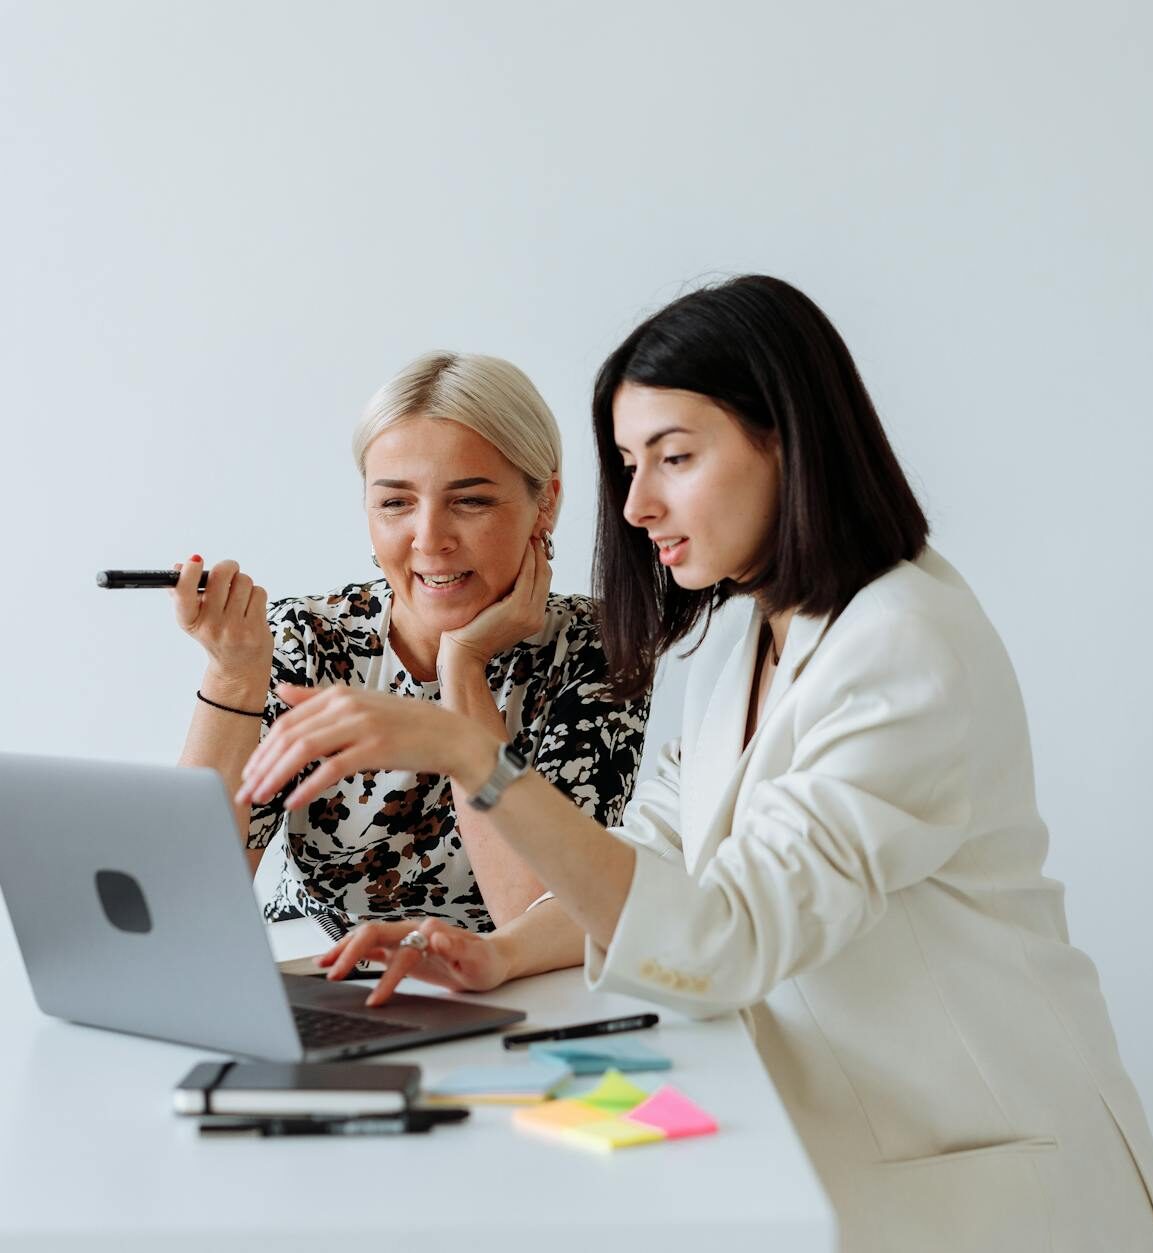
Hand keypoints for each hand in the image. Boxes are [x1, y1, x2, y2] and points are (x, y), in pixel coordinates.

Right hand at [171, 555, 272, 684]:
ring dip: (243, 583)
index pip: (184, 593)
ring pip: (243, 581)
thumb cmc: (216, 635)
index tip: (195, 559)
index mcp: (189, 621)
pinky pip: (259, 593)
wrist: (238, 667)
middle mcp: (210, 627)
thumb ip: (184, 593)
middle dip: (227, 567)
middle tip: (229, 570)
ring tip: (239, 597)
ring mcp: (234, 629)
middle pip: (221, 576)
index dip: (189, 573)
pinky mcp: (255, 630)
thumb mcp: (195, 618)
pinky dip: (256, 595)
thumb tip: (177, 567)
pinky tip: (250, 608)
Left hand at [236, 682, 497, 809]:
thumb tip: (281, 691)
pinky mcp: (375, 748)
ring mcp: (361, 725)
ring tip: (261, 798)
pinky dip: (307, 787)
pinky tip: (292, 802)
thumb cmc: (404, 724)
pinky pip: (331, 768)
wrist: (449, 735)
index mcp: (338, 694)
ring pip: (304, 749)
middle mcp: (346, 705)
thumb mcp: (359, 704)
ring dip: (276, 776)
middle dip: (262, 766)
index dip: (263, 750)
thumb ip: (318, 698)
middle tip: (245, 791)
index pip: (288, 722)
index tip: (248, 774)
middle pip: (290, 735)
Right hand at [316, 918, 513, 1006]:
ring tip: (323, 964)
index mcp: (430, 932)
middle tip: (333, 974)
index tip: (375, 1000)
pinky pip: (372, 948)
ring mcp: (405, 938)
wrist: (491, 957)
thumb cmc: (486, 961)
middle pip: (375, 933)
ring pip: (368, 937)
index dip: (387, 976)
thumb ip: (458, 947)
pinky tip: (336, 961)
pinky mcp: (402, 949)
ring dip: (345, 948)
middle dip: (351, 952)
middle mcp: (413, 930)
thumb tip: (435, 935)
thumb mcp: (479, 959)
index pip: (401, 950)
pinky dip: (353, 952)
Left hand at [438, 537, 550, 671]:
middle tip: (534, 533)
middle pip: (546, 575)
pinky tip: (519, 548)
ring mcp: (529, 614)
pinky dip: (526, 560)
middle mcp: (536, 616)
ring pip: (539, 573)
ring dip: (535, 552)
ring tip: (528, 535)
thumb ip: (509, 599)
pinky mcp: (517, 608)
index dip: (541, 560)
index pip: (543, 583)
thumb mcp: (498, 615)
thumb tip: (509, 578)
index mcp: (534, 618)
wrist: (465, 652)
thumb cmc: (474, 633)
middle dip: (542, 552)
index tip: (534, 543)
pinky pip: (526, 577)